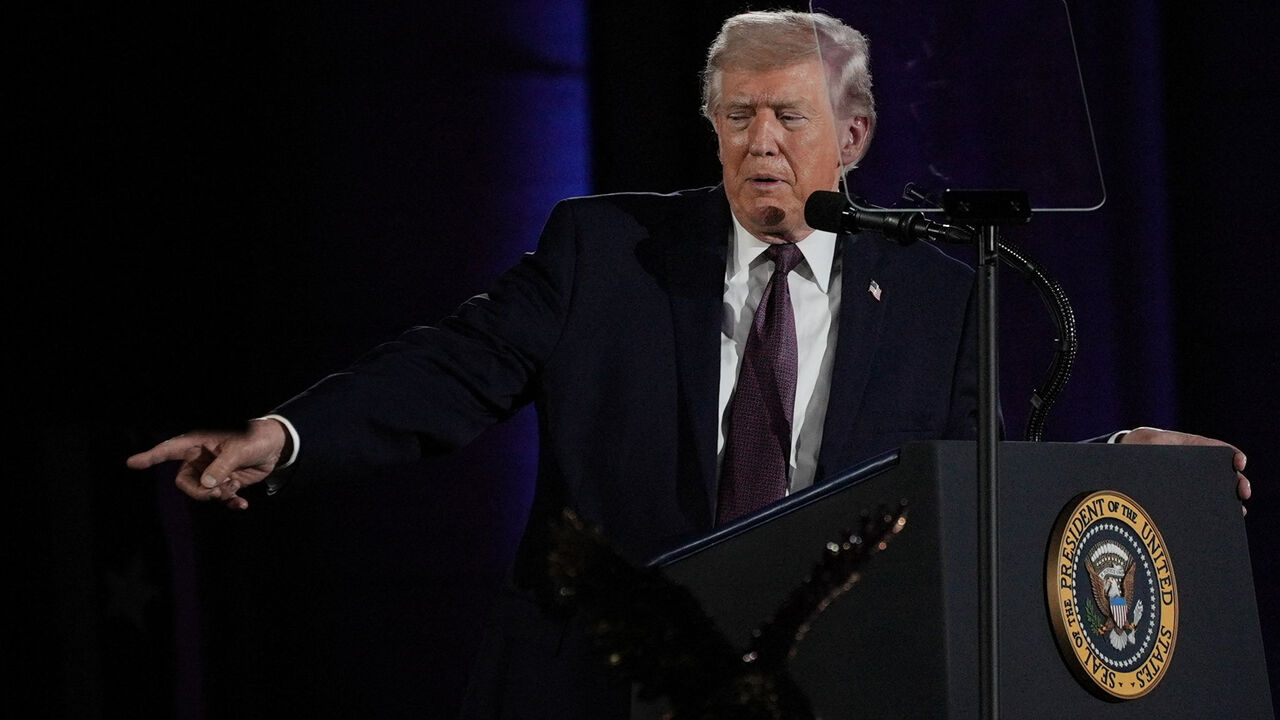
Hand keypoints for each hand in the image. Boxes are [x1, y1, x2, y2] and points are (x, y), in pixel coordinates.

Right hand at [126, 418, 288, 510]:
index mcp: (199, 443)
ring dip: (217, 496)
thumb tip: (207, 484)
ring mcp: (213, 472)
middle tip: (217, 492)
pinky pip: (220, 498)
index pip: (170, 449)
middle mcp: (201, 458)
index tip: (132, 463)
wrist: (276, 446)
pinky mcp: (226, 482)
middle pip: (185, 481)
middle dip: (199, 491)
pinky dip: (230, 502)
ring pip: (202, 492)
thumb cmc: (255, 438)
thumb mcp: (239, 449)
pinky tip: (242, 504)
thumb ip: (221, 466)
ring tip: (233, 489)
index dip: (151, 456)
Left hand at [1120, 427, 1250, 513]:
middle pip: (1223, 473)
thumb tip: (1164, 456)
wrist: (1125, 457)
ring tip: (1239, 511)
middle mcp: (1196, 465)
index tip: (1240, 462)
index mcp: (1191, 447)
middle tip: (1244, 491)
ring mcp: (1192, 482)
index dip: (1233, 455)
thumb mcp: (1147, 442)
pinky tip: (1223, 520)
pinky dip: (1215, 511)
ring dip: (1230, 500)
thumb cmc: (1138, 446)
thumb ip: (1157, 445)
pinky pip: (1203, 504)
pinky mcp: (1184, 496)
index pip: (1218, 449)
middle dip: (1238, 482)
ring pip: (1217, 491)